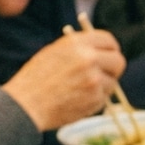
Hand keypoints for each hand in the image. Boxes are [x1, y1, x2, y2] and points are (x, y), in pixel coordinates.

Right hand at [1, 30, 124, 131]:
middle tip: (105, 74)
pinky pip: (103, 98)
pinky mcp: (95, 99)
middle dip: (113, 68)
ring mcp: (94, 79)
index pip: (108, 40)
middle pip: (118, 61)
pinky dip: (93, 100)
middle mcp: (89, 58)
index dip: (110, 48)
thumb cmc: (34, 79)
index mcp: (77, 43)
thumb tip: (98, 51)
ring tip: (79, 90)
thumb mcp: (53, 53)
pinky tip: (75, 100)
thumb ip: (77, 49)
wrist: (25, 105)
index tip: (109, 54)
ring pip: (112, 82)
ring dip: (102, 86)